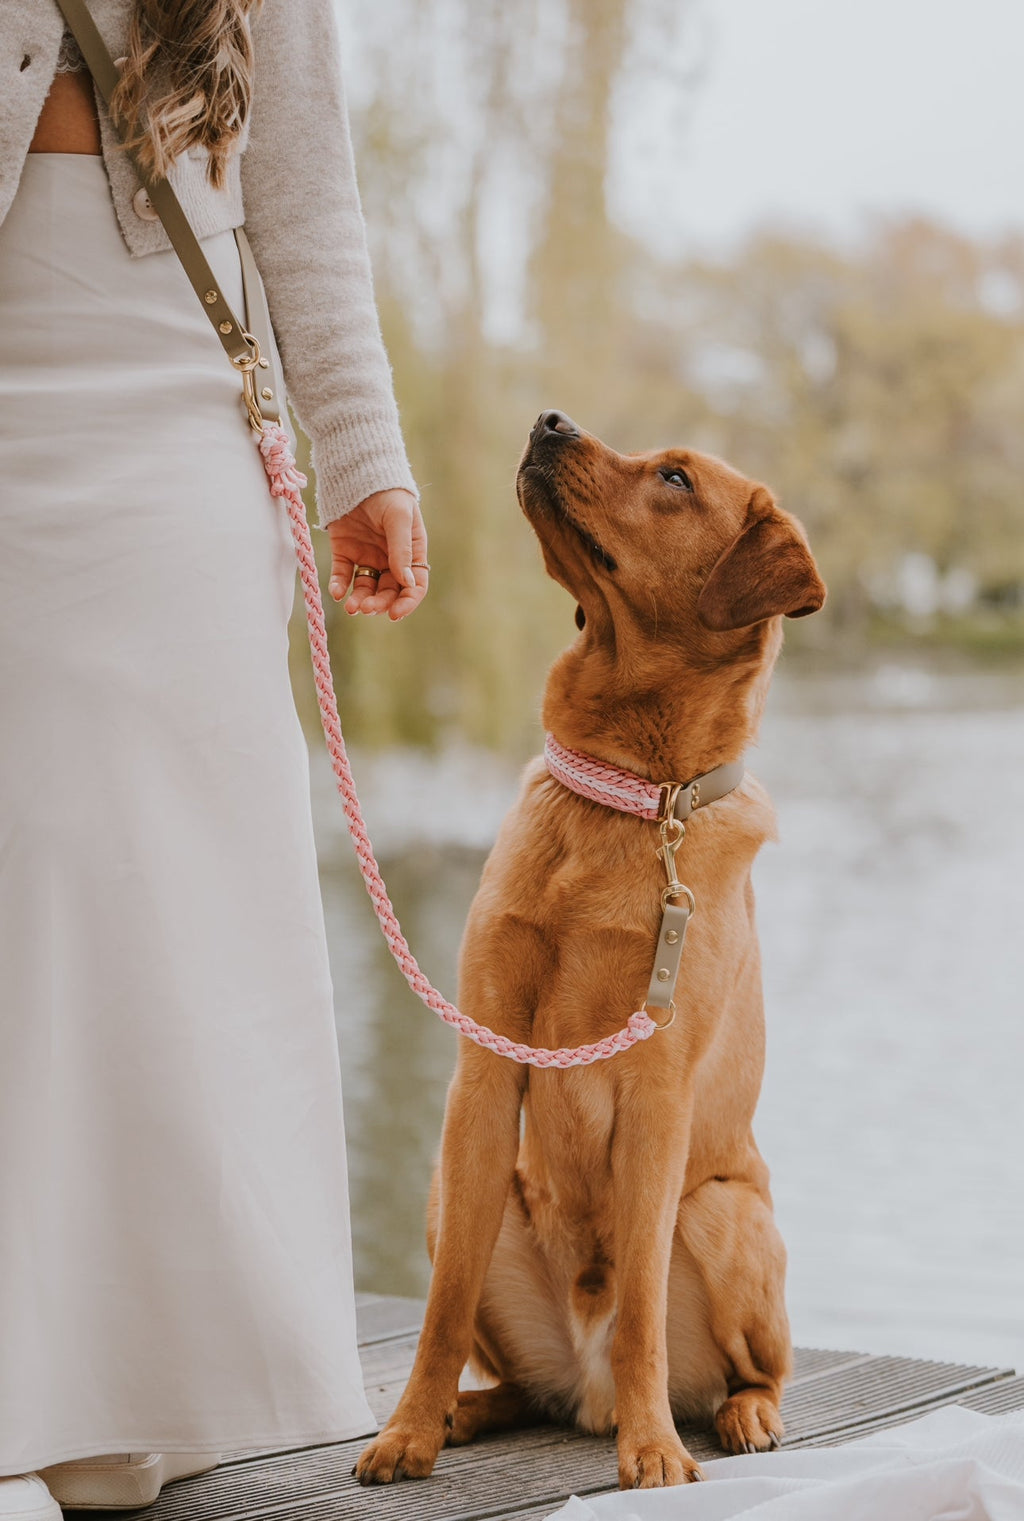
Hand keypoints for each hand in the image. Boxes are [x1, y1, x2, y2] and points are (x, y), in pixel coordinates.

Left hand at [327, 488, 427, 620]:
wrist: (357, 472)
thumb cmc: (387, 493)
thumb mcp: (399, 518)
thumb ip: (402, 551)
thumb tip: (407, 584)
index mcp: (411, 552)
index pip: (413, 585)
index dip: (407, 602)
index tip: (394, 614)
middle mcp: (390, 559)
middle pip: (388, 591)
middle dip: (379, 604)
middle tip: (367, 608)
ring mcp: (367, 556)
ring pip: (365, 588)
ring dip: (360, 600)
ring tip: (352, 607)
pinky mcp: (345, 552)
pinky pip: (343, 575)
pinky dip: (340, 586)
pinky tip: (338, 592)